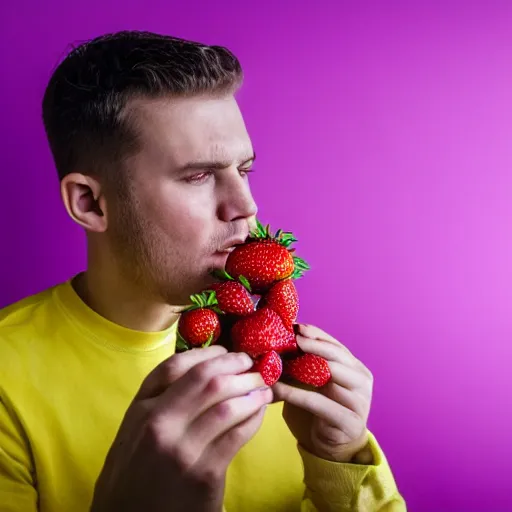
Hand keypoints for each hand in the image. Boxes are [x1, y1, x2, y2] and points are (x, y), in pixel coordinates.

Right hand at [90, 346, 270, 511]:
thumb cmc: (133, 474)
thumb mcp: (132, 432)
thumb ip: (158, 401)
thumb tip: (200, 369)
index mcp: (140, 410)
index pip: (175, 366)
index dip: (207, 353)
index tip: (226, 350)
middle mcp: (159, 424)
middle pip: (206, 380)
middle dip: (236, 366)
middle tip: (252, 364)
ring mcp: (182, 450)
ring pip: (227, 405)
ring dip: (251, 390)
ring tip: (263, 387)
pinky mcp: (204, 474)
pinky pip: (238, 435)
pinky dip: (254, 418)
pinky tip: (259, 412)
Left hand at [272, 324, 372, 462]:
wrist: (332, 446)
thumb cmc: (321, 408)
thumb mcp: (315, 382)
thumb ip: (306, 363)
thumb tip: (278, 342)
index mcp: (355, 367)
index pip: (335, 345)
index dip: (316, 334)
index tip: (296, 327)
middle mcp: (362, 380)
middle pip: (336, 356)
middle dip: (312, 344)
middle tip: (292, 338)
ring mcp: (360, 400)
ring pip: (331, 374)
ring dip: (303, 366)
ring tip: (282, 360)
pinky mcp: (350, 420)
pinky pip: (318, 402)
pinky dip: (295, 393)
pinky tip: (277, 389)